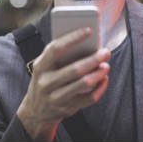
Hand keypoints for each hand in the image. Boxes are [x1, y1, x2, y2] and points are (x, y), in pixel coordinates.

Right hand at [16, 27, 110, 141]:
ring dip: (99, 73)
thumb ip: (59, 56)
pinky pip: (89, 98)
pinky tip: (104, 79)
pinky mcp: (67, 108)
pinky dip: (100, 88)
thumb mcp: (44, 67)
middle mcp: (46, 82)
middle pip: (75, 69)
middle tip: (105, 52)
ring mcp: (57, 97)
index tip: (89, 30)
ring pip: (84, 84)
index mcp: (40, 66)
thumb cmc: (45, 81)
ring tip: (106, 65)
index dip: (73, 38)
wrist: (35, 111)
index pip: (56, 48)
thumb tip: (86, 43)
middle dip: (93, 59)